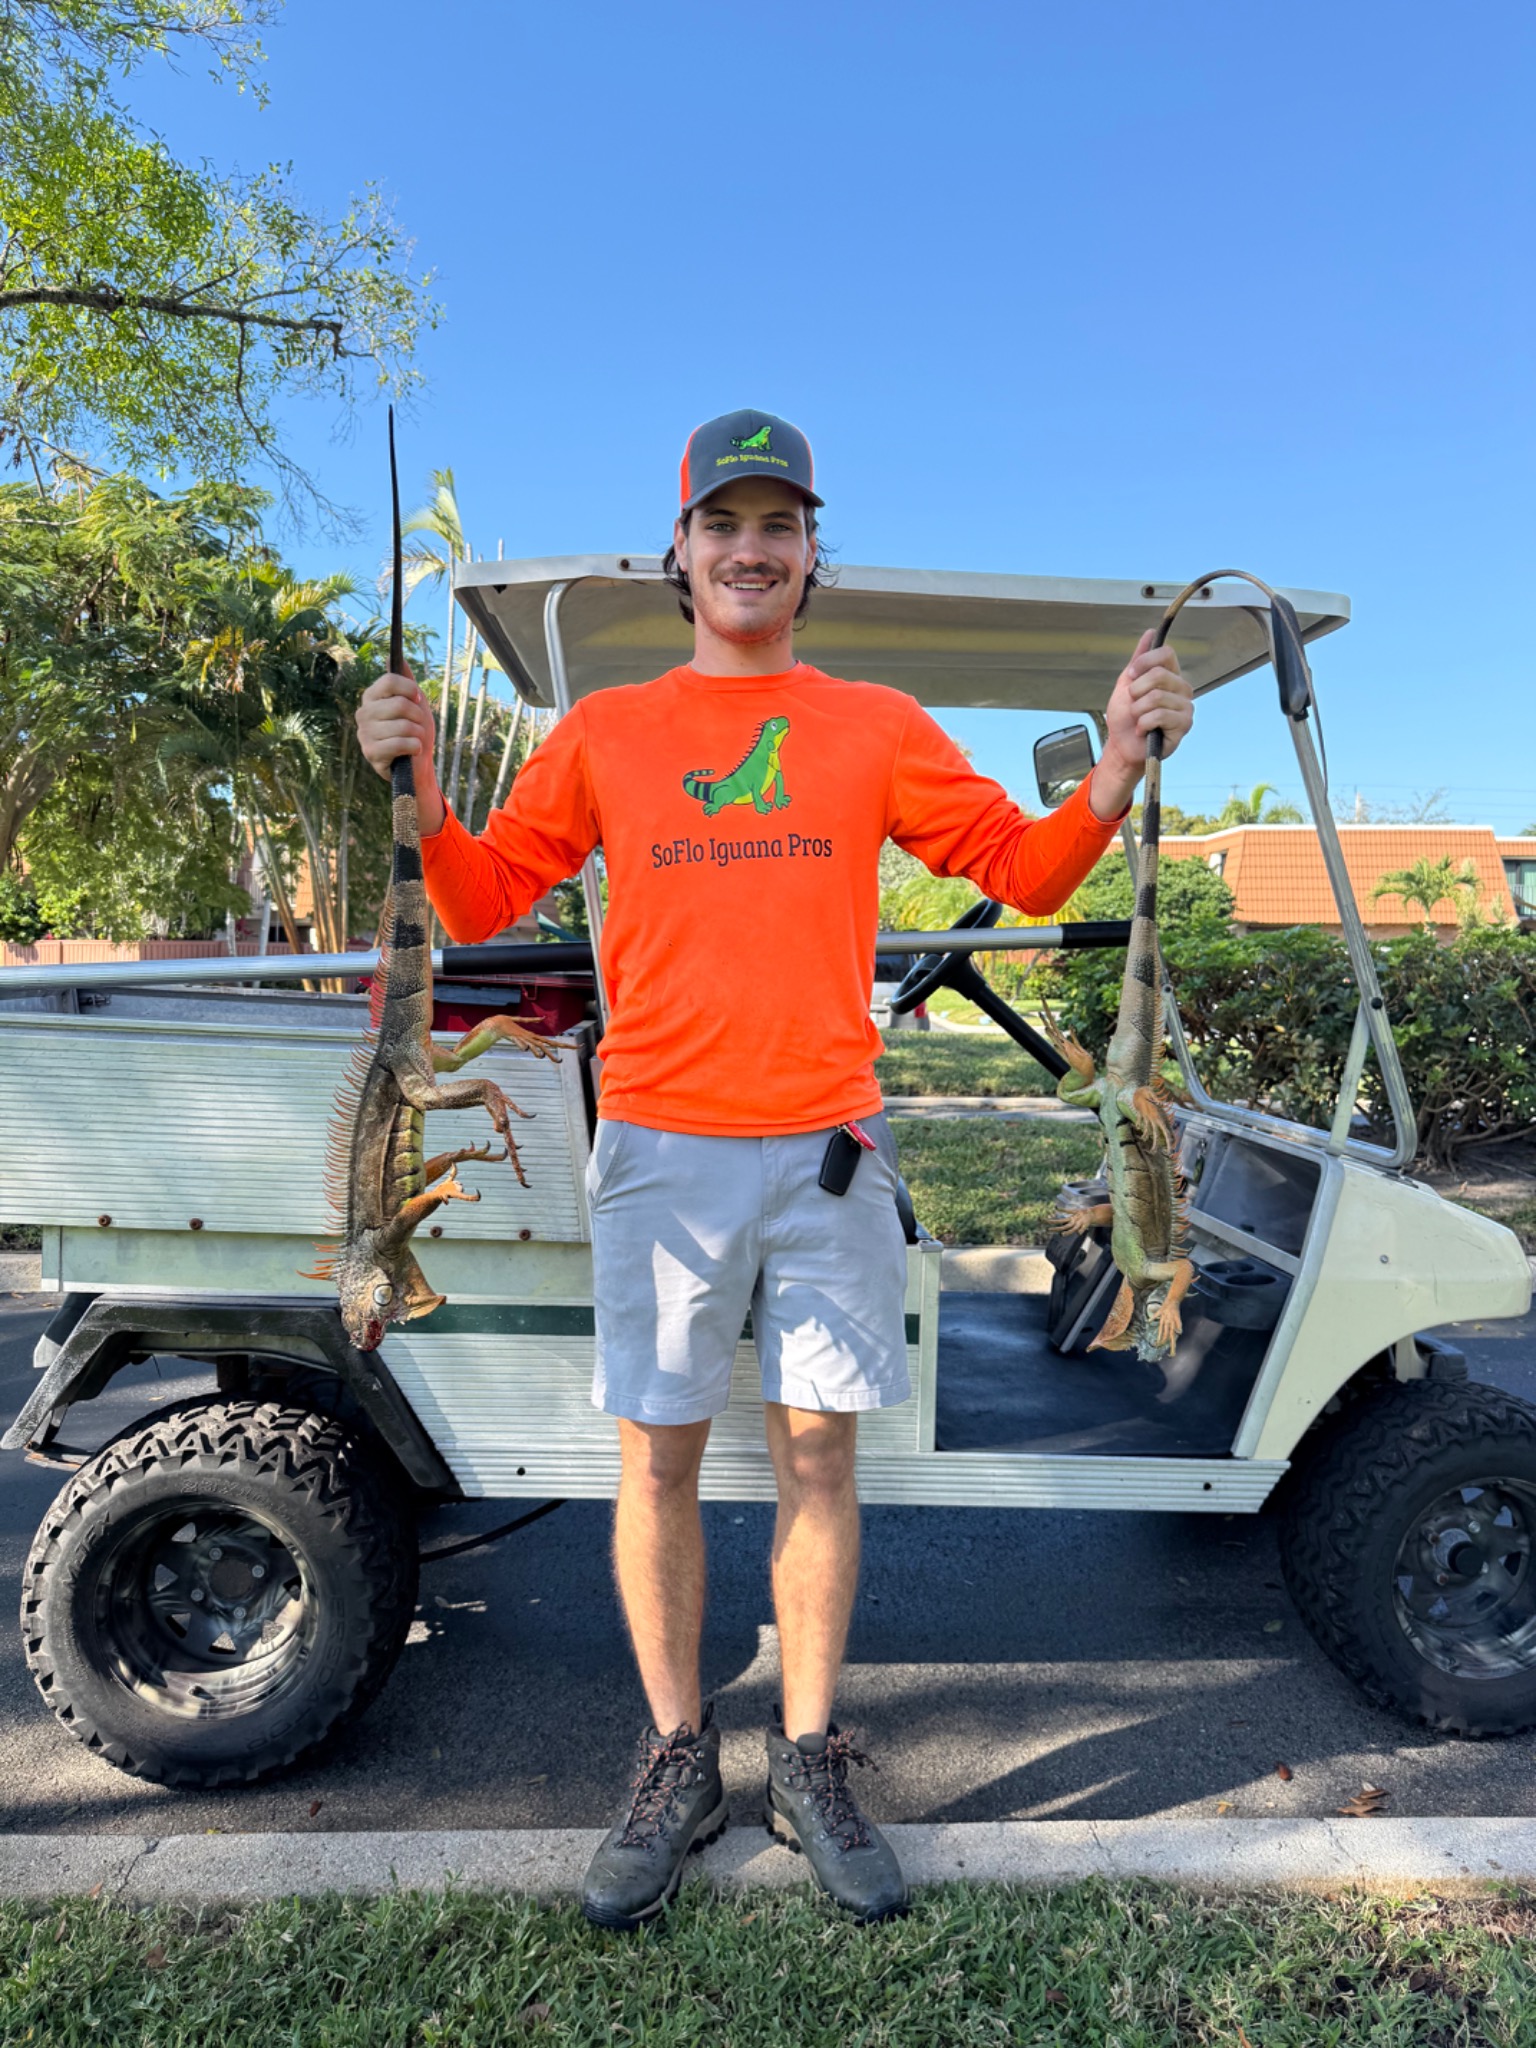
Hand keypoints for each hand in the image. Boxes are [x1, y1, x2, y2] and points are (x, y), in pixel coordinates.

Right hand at [355, 666, 445, 833]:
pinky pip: (401, 744)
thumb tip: (394, 655)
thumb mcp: (414, 703)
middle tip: (419, 726)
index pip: (389, 681)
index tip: (419, 699)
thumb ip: (405, 681)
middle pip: (399, 704)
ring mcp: (364, 734)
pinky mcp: (371, 753)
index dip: (410, 689)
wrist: (418, 764)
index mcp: (371, 697)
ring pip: (403, 726)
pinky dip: (415, 748)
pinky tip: (413, 751)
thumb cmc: (415, 731)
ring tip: (416, 741)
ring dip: (418, 735)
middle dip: (418, 717)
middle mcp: (363, 713)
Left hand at [1087, 630, 1194, 820]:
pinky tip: (1143, 730)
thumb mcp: (1126, 683)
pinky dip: (1143, 723)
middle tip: (1133, 704)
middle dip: (1136, 691)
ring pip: (1157, 697)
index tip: (1131, 674)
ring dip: (1138, 711)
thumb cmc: (1125, 717)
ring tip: (1138, 719)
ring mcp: (1185, 707)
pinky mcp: (1184, 725)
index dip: (1145, 661)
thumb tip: (1150, 633)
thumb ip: (1139, 659)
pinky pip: (1159, 715)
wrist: (1121, 745)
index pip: (1166, 654)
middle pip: (1160, 675)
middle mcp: (1182, 689)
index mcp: (1170, 675)